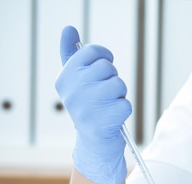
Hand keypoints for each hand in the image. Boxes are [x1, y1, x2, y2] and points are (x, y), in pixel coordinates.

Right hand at [55, 26, 131, 183]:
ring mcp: (87, 107)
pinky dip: (124, 112)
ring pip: (119, 85)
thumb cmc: (88, 109)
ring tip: (108, 107)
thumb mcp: (76, 82)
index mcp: (64, 79)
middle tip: (104, 96)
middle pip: (108, 68)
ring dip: (119, 96)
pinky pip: (126, 104)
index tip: (104, 69)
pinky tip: (113, 120)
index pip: (91, 53)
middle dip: (112, 80)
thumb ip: (72, 55)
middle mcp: (72, 92)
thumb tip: (68, 29)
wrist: (94, 145)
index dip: (105, 58)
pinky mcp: (103, 121)